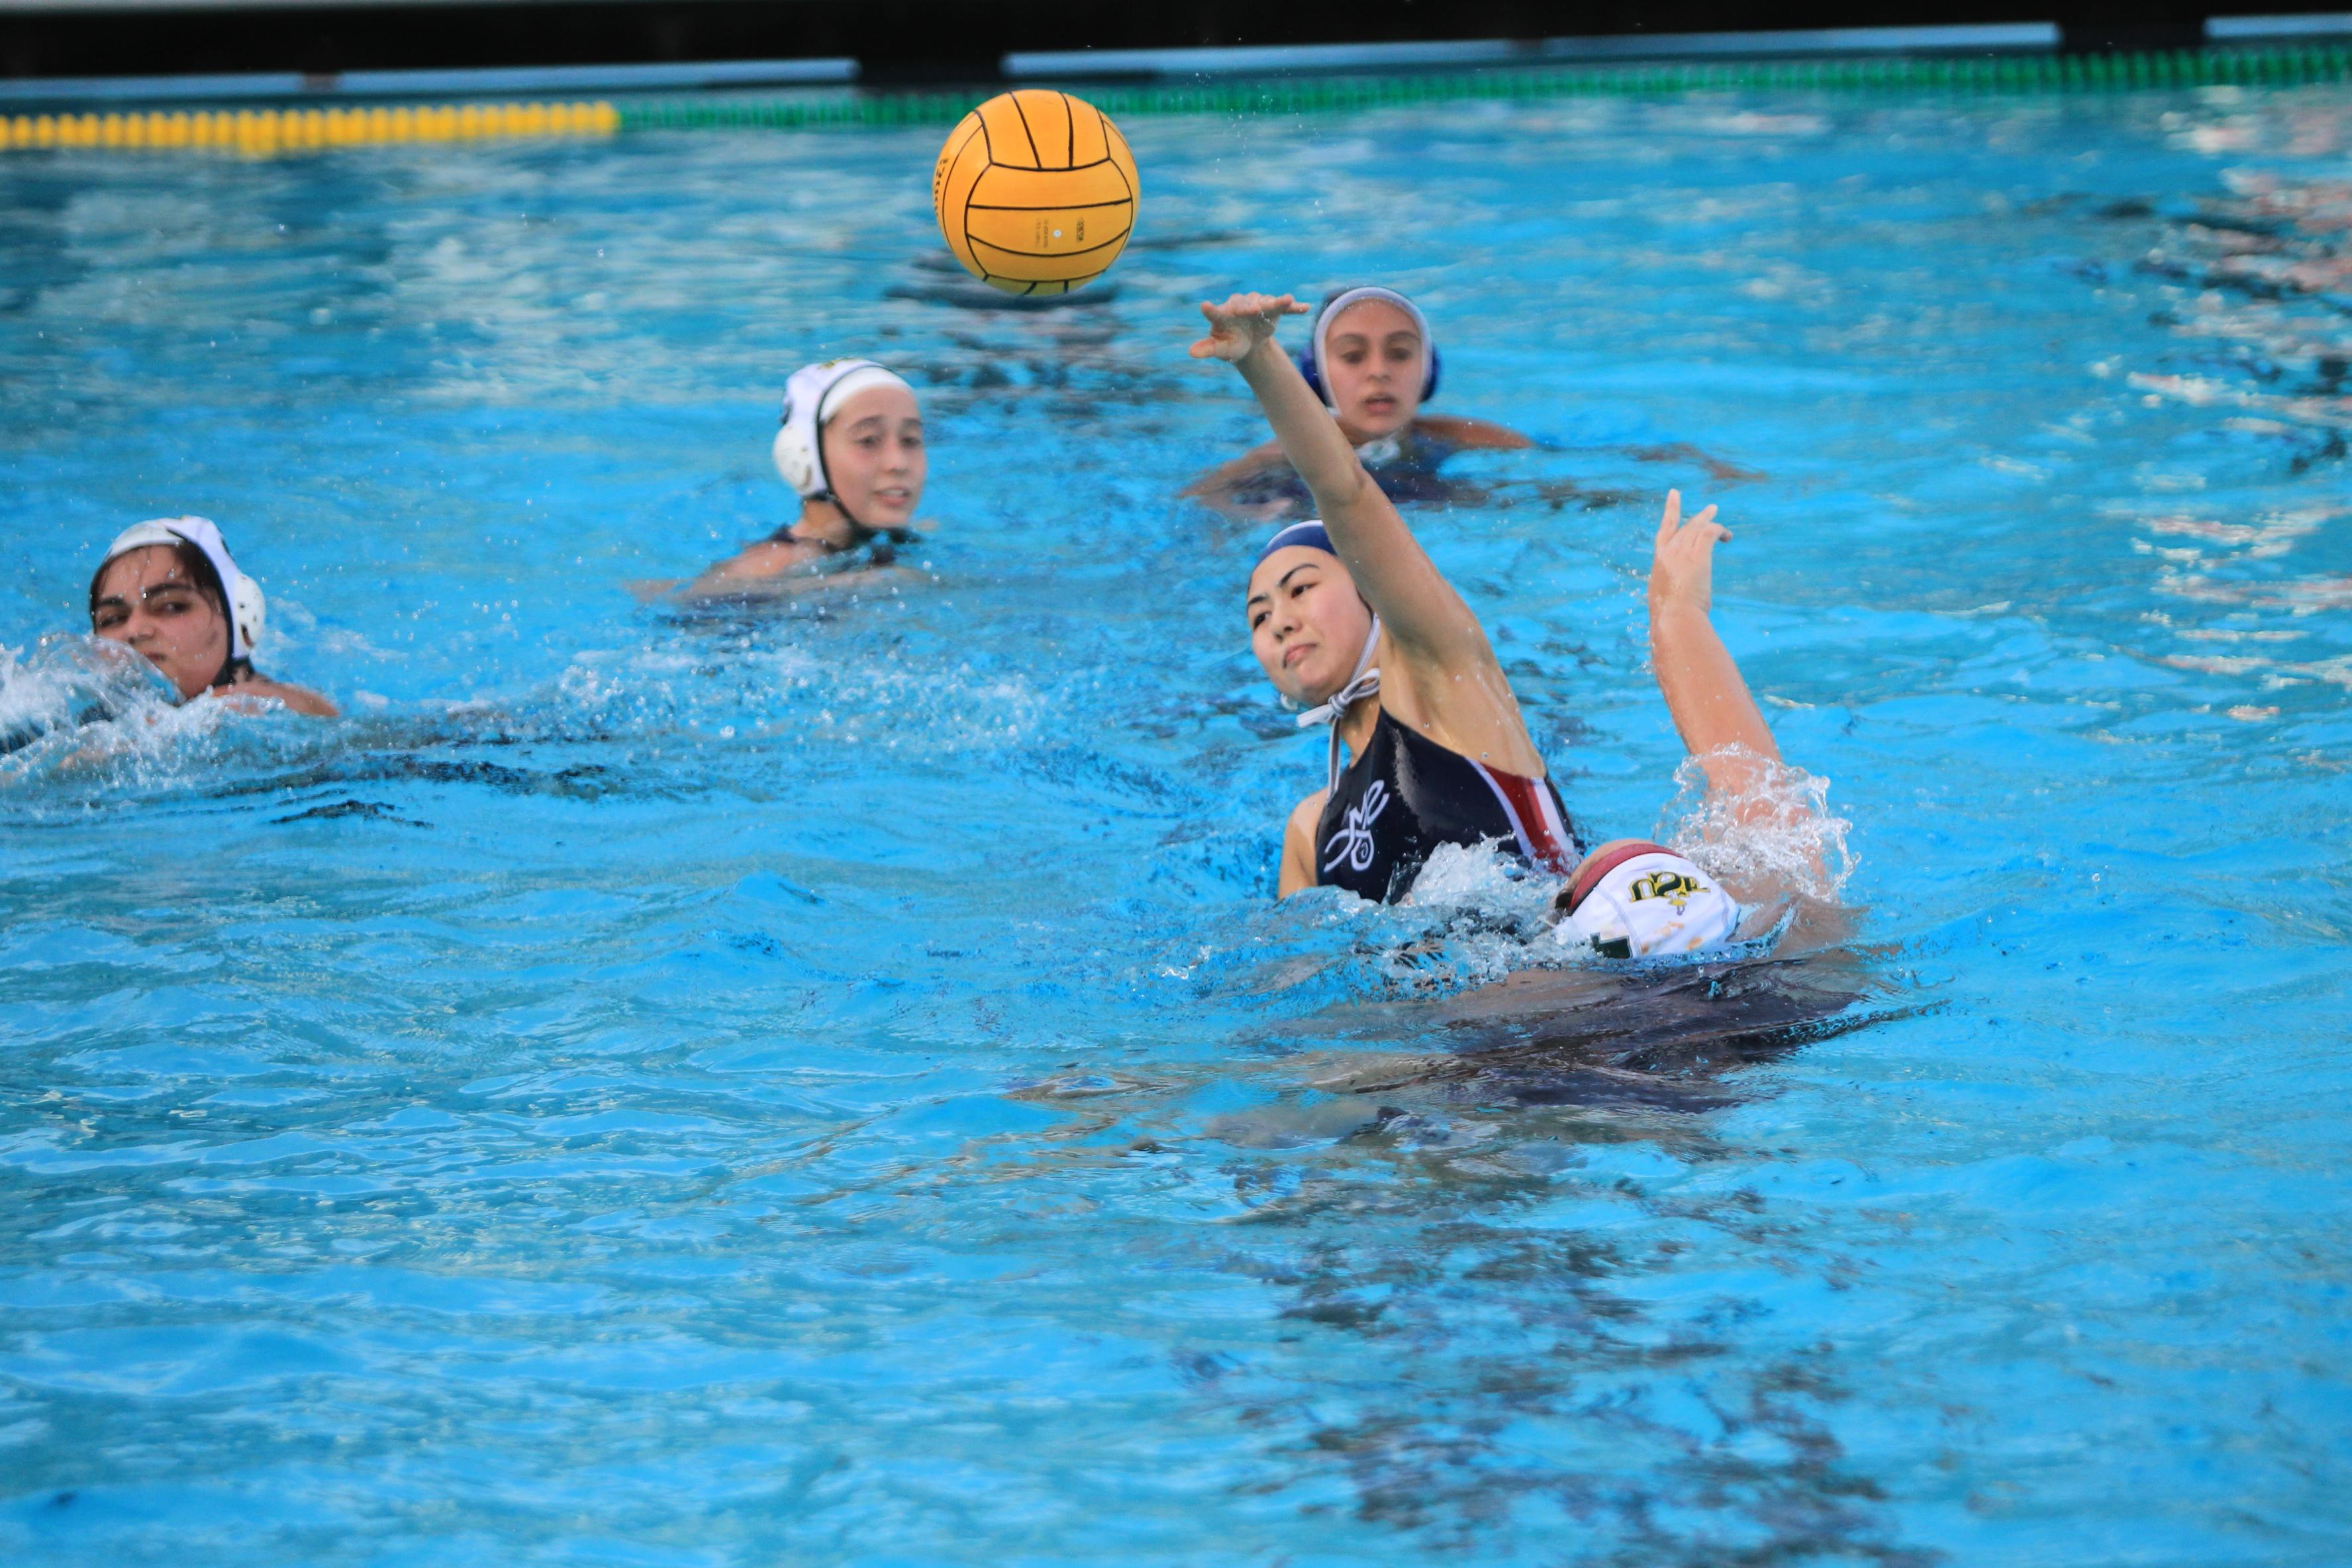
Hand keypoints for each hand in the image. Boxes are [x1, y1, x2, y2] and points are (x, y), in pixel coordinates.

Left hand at [1188, 292, 1306, 362]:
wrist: (1250, 341)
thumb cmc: (1232, 344)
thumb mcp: (1222, 350)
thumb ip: (1208, 349)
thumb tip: (1191, 352)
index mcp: (1223, 316)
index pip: (1216, 313)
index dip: (1211, 310)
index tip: (1204, 306)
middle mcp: (1240, 306)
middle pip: (1244, 304)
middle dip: (1250, 306)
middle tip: (1254, 309)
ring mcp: (1258, 305)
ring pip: (1266, 302)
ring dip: (1276, 302)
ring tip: (1287, 300)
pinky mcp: (1273, 310)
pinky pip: (1284, 307)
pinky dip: (1293, 307)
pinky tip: (1304, 307)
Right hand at [1649, 489, 1729, 615]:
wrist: (1674, 618)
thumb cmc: (1670, 616)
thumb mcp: (1665, 597)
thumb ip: (1671, 589)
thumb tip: (1675, 598)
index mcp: (1660, 561)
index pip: (1665, 530)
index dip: (1670, 511)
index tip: (1674, 495)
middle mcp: (1669, 551)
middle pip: (1685, 525)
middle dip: (1699, 516)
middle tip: (1711, 508)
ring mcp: (1682, 551)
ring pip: (1698, 526)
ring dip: (1711, 521)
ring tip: (1720, 519)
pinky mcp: (1698, 555)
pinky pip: (1711, 533)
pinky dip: (1720, 531)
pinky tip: (1727, 537)